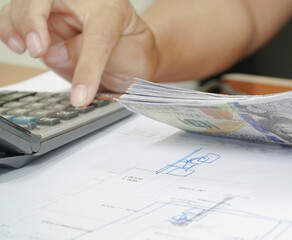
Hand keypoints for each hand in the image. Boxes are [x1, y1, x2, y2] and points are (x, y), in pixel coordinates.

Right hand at [0, 0, 158, 106]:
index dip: (87, 67)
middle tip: (38, 50)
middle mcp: (84, 2)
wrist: (129, 54)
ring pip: (26, 4)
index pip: (97, 35)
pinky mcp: (45, 21)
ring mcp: (61, 10)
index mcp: (113, 11)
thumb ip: (100, 57)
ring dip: (18, 25)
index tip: (82, 96)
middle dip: (34, 20)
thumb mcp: (131, 59)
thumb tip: (54, 53)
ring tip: (26, 49)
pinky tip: (18, 44)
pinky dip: (9, 28)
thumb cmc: (134, 54)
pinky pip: (17, 15)